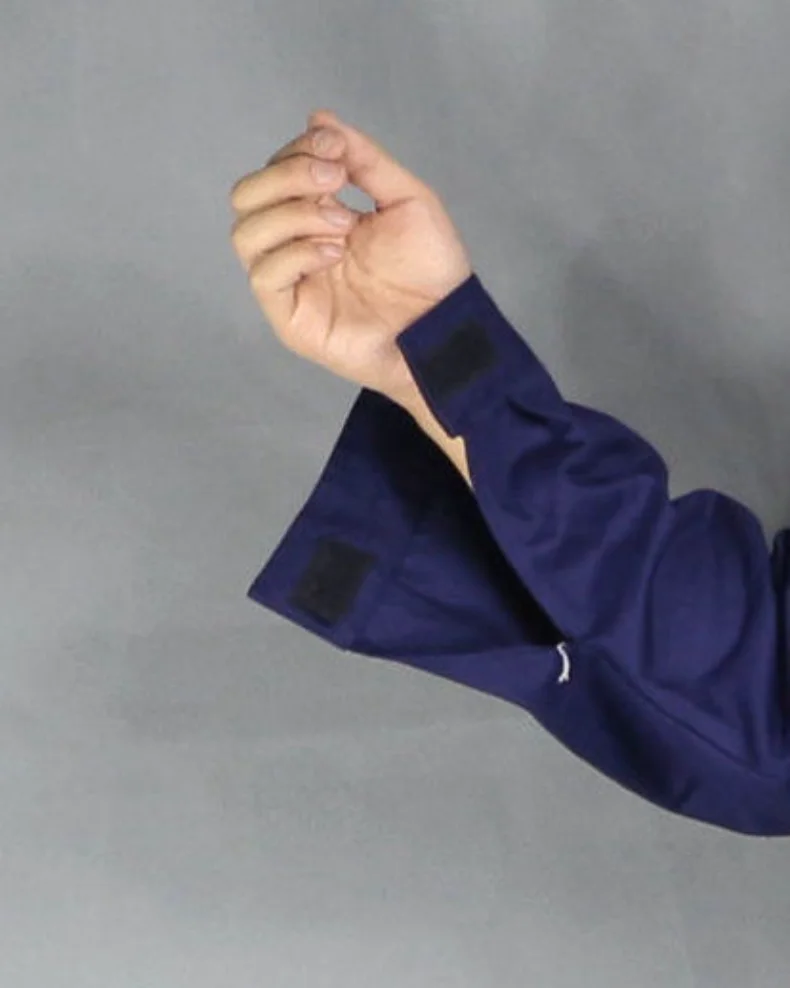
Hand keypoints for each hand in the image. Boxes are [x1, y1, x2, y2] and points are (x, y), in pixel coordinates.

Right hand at [229, 109, 472, 404]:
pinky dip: (295, 252)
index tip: (336, 147)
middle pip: (247, 196)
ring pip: (245, 233)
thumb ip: (364, 160)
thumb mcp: (406, 198)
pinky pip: (263, 275)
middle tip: (332, 181)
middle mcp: (296, 244)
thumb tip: (318, 117)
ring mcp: (290, 282)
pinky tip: (335, 253)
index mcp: (319, 215)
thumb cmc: (432, 270)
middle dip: (285, 176)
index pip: (276, 171)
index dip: (298, 150)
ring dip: (291, 214)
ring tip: (343, 225)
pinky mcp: (290, 317)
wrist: (445, 325)